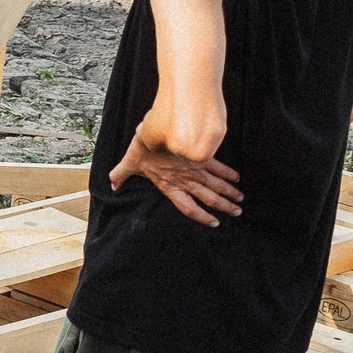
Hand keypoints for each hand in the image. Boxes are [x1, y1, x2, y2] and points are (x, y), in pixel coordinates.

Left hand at [110, 139, 242, 225]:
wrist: (154, 130)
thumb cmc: (141, 147)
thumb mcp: (129, 162)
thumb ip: (120, 174)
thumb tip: (112, 184)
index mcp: (169, 186)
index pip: (188, 207)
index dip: (201, 216)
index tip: (214, 222)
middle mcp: (184, 181)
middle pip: (208, 198)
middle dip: (224, 206)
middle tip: (237, 212)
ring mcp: (194, 169)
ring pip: (216, 185)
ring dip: (229, 192)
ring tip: (240, 199)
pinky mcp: (200, 156)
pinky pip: (217, 167)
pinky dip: (228, 173)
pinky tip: (237, 178)